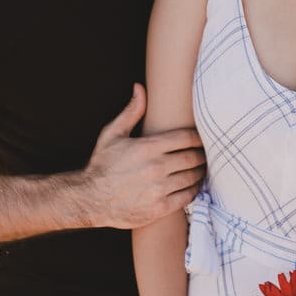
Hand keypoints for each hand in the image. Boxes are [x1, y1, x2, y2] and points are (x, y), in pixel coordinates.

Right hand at [84, 84, 205, 229]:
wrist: (90, 199)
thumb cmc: (102, 165)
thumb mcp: (112, 134)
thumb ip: (132, 111)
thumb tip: (140, 88)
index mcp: (148, 147)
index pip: (186, 138)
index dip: (198, 137)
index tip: (201, 139)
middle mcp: (156, 168)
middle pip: (193, 158)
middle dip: (202, 155)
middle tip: (205, 153)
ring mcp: (159, 189)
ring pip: (192, 177)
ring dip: (200, 172)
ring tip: (200, 168)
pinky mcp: (159, 208)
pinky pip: (187, 197)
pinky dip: (194, 190)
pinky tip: (193, 185)